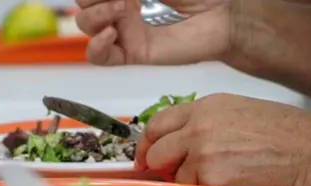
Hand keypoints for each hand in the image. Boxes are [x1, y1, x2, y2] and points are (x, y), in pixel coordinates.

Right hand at [75, 0, 310, 97]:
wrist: (227, 15)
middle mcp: (120, 6)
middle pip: (83, 4)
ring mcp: (124, 30)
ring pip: (86, 26)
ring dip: (96, 15)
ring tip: (122, 8)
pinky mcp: (132, 53)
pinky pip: (99, 56)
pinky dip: (97, 45)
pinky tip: (112, 33)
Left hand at [134, 94, 310, 185]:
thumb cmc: (284, 134)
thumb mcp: (237, 111)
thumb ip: (202, 122)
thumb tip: (176, 140)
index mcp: (206, 107)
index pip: (157, 123)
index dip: (146, 143)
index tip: (144, 154)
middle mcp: (200, 127)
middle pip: (155, 152)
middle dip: (160, 166)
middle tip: (173, 172)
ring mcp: (203, 152)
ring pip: (174, 176)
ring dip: (190, 181)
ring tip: (222, 173)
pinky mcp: (211, 178)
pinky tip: (229, 181)